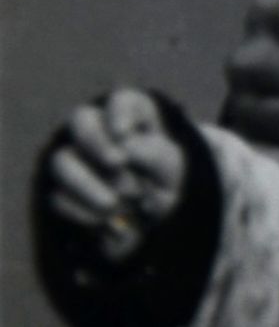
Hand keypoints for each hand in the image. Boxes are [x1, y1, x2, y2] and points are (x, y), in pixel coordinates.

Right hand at [45, 89, 189, 262]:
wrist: (156, 226)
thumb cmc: (165, 184)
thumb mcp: (173, 168)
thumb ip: (156, 153)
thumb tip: (125, 147)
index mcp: (133, 118)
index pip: (123, 100)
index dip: (119, 113)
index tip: (125, 133)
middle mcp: (98, 132)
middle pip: (80, 120)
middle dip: (95, 140)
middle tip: (116, 162)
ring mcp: (75, 161)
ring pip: (62, 161)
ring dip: (86, 183)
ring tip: (114, 204)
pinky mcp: (62, 192)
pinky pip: (58, 197)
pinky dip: (82, 211)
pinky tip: (105, 220)